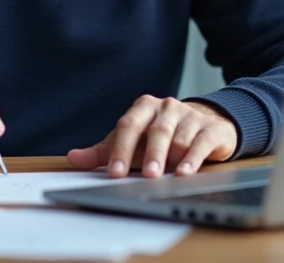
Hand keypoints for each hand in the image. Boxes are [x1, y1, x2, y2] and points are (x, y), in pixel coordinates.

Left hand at [67, 96, 237, 178]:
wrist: (202, 126)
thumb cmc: (159, 137)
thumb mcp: (131, 143)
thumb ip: (103, 151)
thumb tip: (73, 157)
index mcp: (143, 107)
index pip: (128, 125)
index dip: (121, 149)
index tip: (115, 172)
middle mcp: (167, 107)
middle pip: (156, 130)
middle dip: (151, 154)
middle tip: (147, 175)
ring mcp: (190, 116)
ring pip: (180, 138)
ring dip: (173, 158)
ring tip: (168, 176)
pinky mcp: (210, 128)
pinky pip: (201, 143)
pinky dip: (193, 159)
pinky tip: (185, 172)